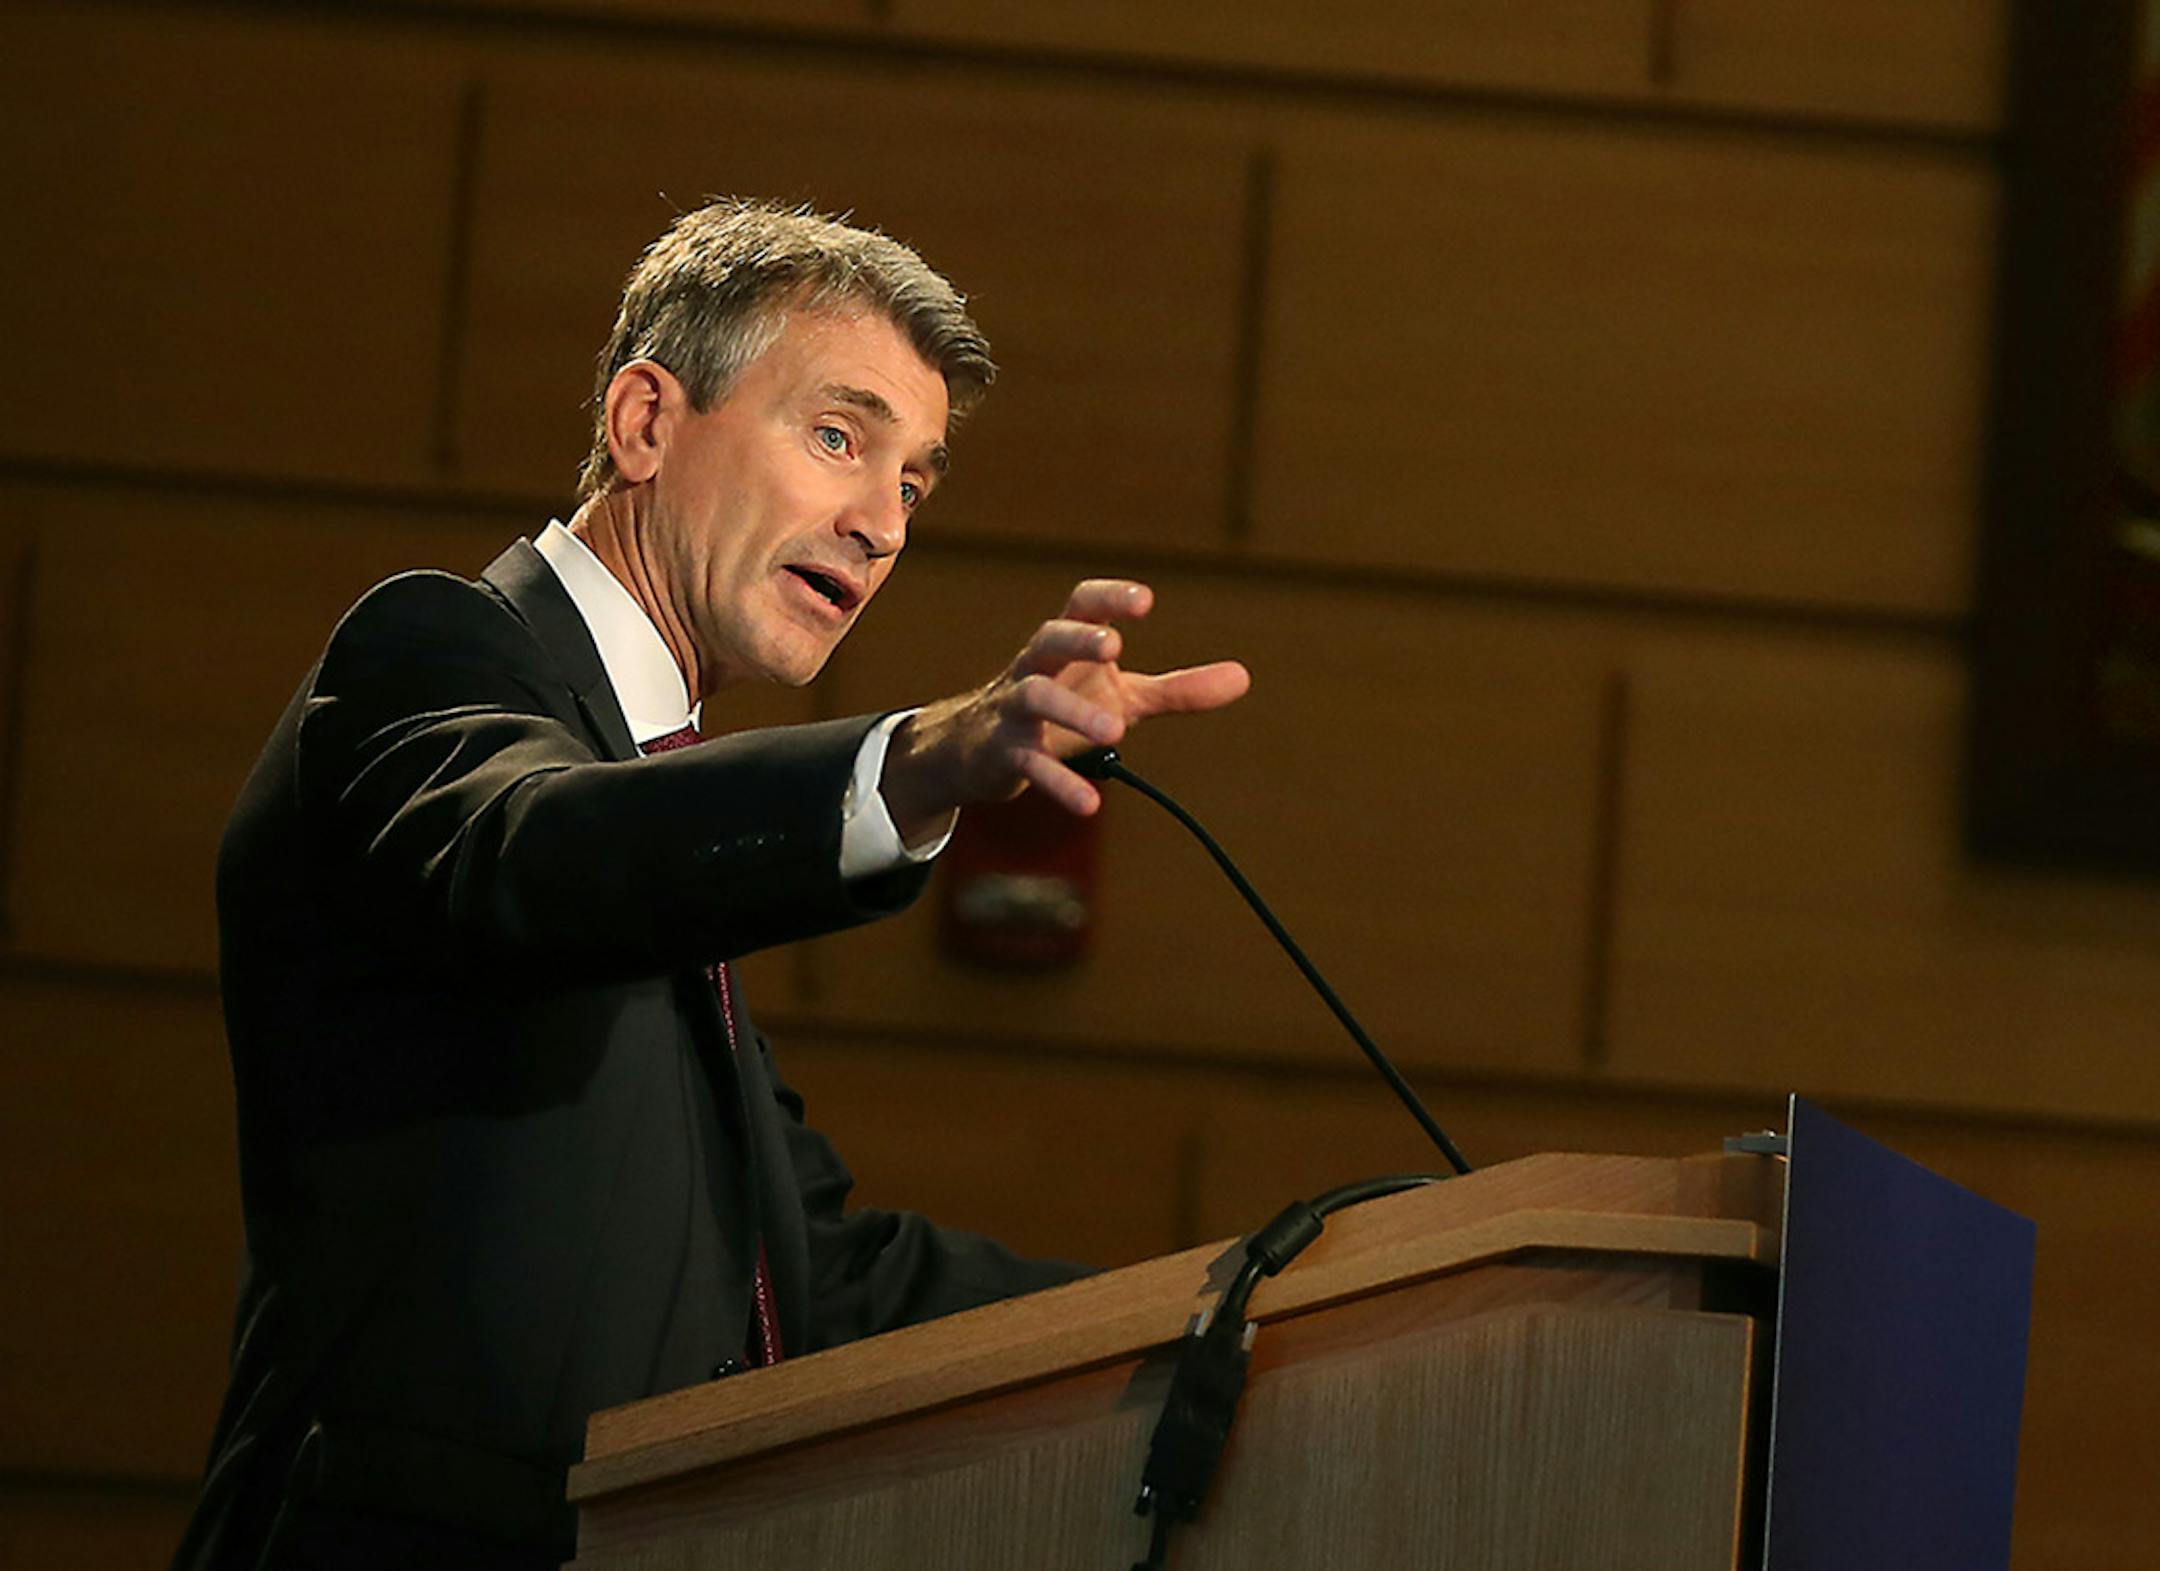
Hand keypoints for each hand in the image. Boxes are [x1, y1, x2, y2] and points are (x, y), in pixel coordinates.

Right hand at [881, 579, 1249, 837]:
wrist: (977, 751)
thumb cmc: (1062, 708)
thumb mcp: (1122, 696)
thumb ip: (1178, 688)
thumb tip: (1244, 677)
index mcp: (1066, 647)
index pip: (1081, 607)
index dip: (1109, 600)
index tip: (1145, 602)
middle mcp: (1036, 668)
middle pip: (1048, 639)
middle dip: (1078, 639)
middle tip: (1115, 649)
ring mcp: (1014, 710)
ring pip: (1035, 697)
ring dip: (1072, 712)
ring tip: (1115, 732)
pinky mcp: (1003, 753)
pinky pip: (1028, 764)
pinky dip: (1058, 782)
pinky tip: (1089, 805)